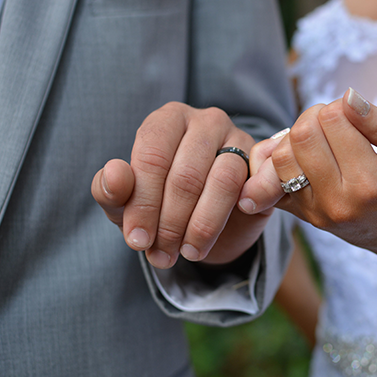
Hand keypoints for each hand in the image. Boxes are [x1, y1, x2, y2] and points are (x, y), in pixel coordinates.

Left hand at [92, 102, 272, 268]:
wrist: (208, 223)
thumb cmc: (161, 203)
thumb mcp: (127, 203)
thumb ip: (111, 190)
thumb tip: (114, 176)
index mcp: (167, 120)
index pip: (152, 156)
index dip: (143, 203)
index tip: (137, 241)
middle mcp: (206, 121)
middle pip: (186, 174)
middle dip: (170, 222)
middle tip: (161, 256)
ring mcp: (240, 138)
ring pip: (223, 181)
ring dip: (203, 225)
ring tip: (189, 252)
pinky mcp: (266, 164)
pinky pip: (261, 184)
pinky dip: (245, 209)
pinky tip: (228, 227)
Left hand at [241, 88, 376, 257]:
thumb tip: (347, 96)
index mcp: (368, 184)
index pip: (332, 120)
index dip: (341, 106)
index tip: (355, 116)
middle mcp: (336, 201)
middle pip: (301, 135)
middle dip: (315, 116)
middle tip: (335, 123)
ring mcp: (314, 212)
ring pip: (280, 156)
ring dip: (296, 137)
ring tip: (321, 139)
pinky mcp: (301, 216)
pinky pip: (269, 180)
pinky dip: (277, 160)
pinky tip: (302, 156)